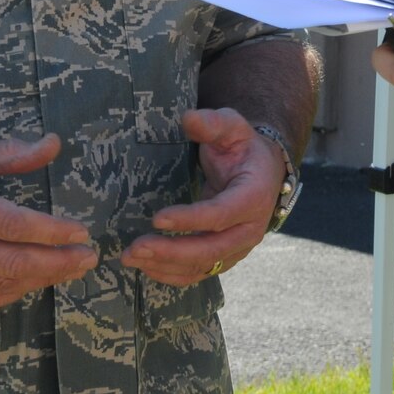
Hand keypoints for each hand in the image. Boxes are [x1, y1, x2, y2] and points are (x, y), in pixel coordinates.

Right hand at [0, 133, 97, 309]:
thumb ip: (9, 152)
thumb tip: (54, 144)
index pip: (10, 224)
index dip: (50, 231)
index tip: (81, 231)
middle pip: (10, 261)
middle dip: (56, 262)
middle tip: (89, 256)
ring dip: (41, 279)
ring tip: (71, 266)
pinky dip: (14, 292)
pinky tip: (36, 278)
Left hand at [120, 108, 282, 285]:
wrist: (262, 172)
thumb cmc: (243, 147)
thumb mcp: (233, 127)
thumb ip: (213, 123)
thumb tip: (188, 119)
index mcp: (253, 196)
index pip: (221, 214)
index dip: (190, 219)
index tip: (157, 218)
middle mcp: (250, 229)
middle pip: (211, 249)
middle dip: (171, 251)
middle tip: (135, 247)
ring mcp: (239, 247)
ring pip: (203, 266)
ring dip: (166, 265)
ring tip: (131, 257)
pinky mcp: (226, 257)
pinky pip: (200, 273)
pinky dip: (173, 275)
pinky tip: (146, 268)